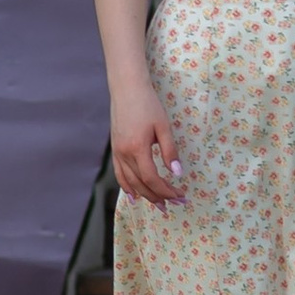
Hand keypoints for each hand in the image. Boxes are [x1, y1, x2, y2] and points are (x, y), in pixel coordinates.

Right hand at [111, 79, 184, 206]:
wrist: (127, 89)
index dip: (166, 190)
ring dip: (145, 196)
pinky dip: (127, 187)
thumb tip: (177, 173)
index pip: (152, 178)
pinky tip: (134, 195)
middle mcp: (124, 154)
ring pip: (130, 182)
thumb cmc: (148, 104)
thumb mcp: (163, 126)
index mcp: (137, 148)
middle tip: (174, 205)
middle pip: (141, 184)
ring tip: (159, 204)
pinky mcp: (115, 150)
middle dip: (158, 197)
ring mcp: (117, 153)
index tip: (179, 196)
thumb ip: (169, 151)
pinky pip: (120, 174)